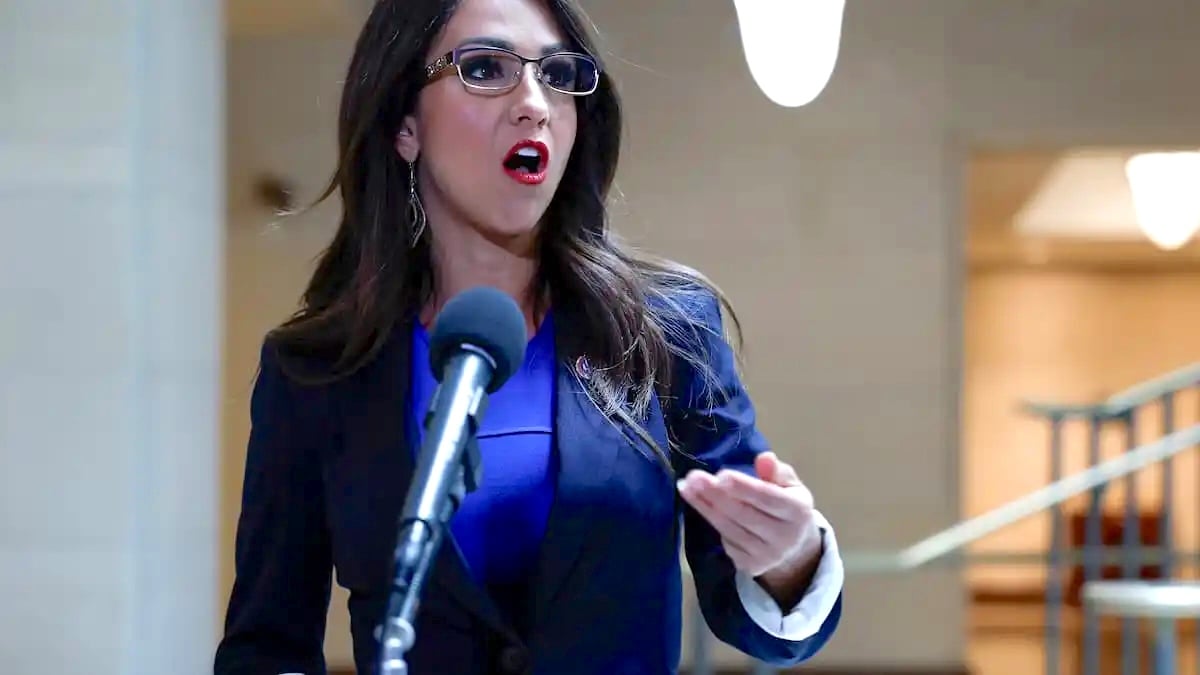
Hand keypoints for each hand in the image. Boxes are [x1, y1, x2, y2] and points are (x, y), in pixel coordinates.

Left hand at [677, 452, 821, 579]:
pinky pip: (725, 541)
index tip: (721, 475)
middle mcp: (784, 537)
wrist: (794, 549)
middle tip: (693, 477)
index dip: (744, 487)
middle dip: (715, 494)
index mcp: (798, 511)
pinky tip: (697, 504)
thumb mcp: (790, 486)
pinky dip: (710, 521)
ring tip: (686, 487)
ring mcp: (767, 555)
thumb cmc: (787, 507)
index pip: (768, 498)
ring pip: (729, 528)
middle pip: (743, 514)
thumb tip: (764, 458)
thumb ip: (778, 472)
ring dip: (704, 506)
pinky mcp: (751, 566)